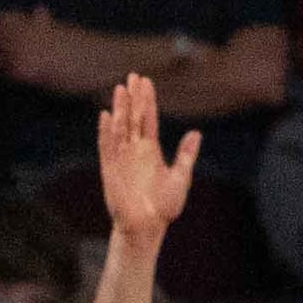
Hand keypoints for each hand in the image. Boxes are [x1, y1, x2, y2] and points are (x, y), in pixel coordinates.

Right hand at [95, 75, 197, 239]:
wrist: (147, 226)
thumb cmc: (164, 206)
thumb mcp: (180, 177)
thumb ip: (186, 155)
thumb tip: (196, 133)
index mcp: (151, 150)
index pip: (148, 119)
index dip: (148, 100)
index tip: (146, 81)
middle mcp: (135, 150)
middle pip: (133, 117)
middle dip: (133, 97)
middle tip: (132, 76)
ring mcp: (122, 158)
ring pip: (120, 127)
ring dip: (120, 108)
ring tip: (120, 89)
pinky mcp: (111, 169)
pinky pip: (107, 146)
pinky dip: (106, 131)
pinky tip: (106, 116)